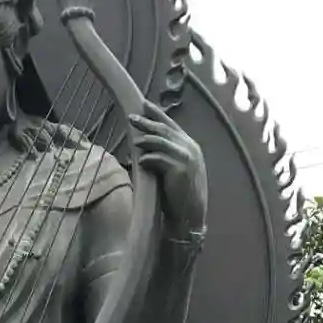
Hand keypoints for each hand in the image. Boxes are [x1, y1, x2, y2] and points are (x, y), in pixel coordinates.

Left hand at [129, 103, 207, 238]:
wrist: (190, 216)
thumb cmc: (180, 196)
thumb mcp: (177, 170)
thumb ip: (169, 155)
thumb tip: (147, 146)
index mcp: (190, 146)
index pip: (172, 125)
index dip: (157, 114)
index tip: (144, 105)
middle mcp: (190, 148)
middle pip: (164, 129)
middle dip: (147, 122)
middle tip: (131, 117)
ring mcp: (186, 158)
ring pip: (161, 141)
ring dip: (145, 139)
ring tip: (134, 139)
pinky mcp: (179, 169)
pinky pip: (158, 158)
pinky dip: (148, 158)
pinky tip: (140, 161)